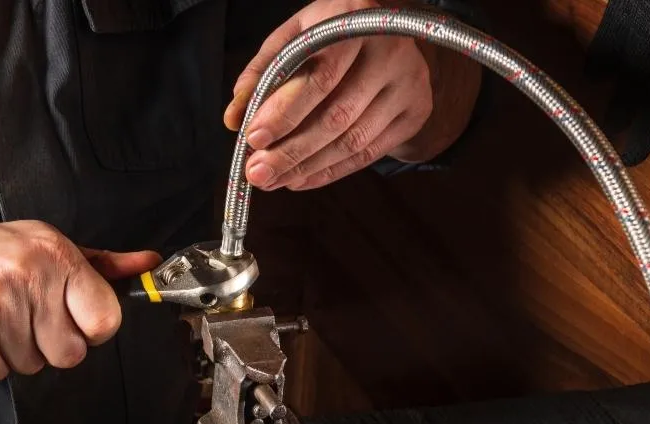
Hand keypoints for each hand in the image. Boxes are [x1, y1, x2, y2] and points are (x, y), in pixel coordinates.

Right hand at [0, 217, 158, 380]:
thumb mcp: (43, 244)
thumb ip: (101, 262)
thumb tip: (149, 264)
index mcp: (56, 254)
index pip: (106, 320)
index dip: (89, 329)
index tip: (70, 318)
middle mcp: (29, 276)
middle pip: (72, 354)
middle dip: (49, 345)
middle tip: (22, 317)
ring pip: (33, 366)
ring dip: (13, 351)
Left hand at [224, 0, 478, 190]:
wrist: (391, 33)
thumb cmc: (331, 34)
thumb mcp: (295, 36)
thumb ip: (262, 72)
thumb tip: (233, 118)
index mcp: (355, 18)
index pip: (320, 76)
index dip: (285, 112)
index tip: (254, 138)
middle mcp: (390, 48)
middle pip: (337, 115)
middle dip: (291, 151)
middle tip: (258, 172)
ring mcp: (409, 82)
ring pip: (353, 141)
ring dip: (307, 167)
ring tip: (273, 180)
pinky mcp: (416, 111)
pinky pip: (368, 153)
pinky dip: (330, 171)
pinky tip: (300, 179)